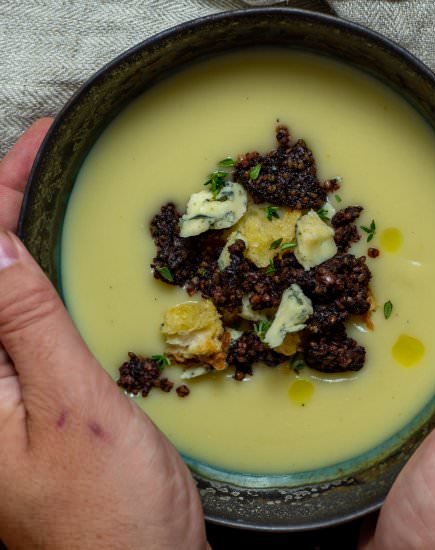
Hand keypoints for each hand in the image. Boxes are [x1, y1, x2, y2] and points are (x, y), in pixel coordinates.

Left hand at [0, 123, 206, 548]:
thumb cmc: (109, 514)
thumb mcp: (72, 408)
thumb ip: (26, 324)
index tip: (36, 144)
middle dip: (3, 205)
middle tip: (42, 153)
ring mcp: (1, 388)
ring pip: (3, 288)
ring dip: (20, 233)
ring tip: (44, 186)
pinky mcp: (32, 391)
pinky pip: (27, 314)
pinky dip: (42, 273)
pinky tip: (59, 256)